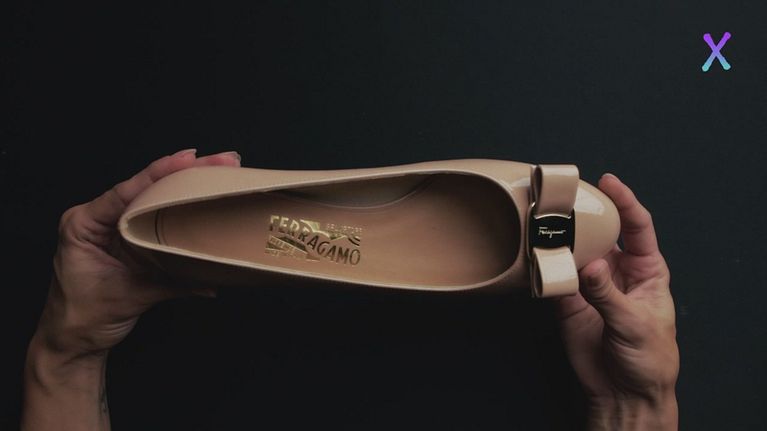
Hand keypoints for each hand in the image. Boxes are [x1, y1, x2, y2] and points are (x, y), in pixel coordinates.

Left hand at [23, 149, 240, 430]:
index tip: (191, 157)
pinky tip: (203, 201)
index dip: (161, 172)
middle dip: (184, 173)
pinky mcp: (128, 241)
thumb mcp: (129, 295)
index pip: (128, 191)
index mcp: (85, 223)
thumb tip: (210, 282)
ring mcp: (114, 229)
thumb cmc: (83, 317)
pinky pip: (156, 220)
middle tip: (220, 161)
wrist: (72, 341)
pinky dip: (179, 212)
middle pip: (146, 189)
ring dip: (184, 188)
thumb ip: (171, 284)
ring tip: (217, 173)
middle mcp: (98, 220)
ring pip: (152, 200)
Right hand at [556, 173, 678, 429]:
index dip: (625, 201)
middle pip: (600, 234)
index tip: (609, 182)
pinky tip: (536, 261)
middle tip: (565, 199)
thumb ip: (609, 293)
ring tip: (544, 225)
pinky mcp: (568, 303)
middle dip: (584, 216)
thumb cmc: (649, 358)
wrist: (624, 392)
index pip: (637, 227)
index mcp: (646, 270)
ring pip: (574, 254)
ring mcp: (591, 286)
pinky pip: (554, 280)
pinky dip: (544, 270)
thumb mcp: (635, 323)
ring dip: (560, 242)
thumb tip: (590, 266)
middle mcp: (617, 272)